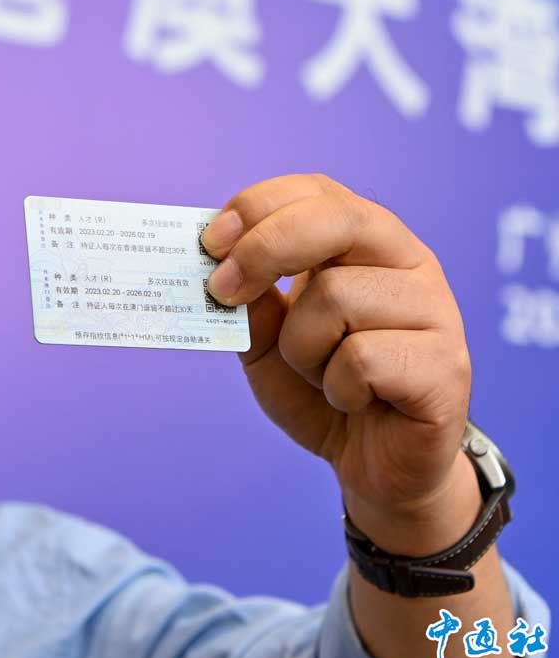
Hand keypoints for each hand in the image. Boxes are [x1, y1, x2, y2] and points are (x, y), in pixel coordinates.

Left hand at [201, 174, 474, 549]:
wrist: (375, 465)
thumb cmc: (322, 388)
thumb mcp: (267, 342)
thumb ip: (247, 302)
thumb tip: (213, 267)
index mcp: (365, 242)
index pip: (316, 192)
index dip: (259, 207)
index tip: (210, 242)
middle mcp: (408, 261)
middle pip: (335, 221)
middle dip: (265, 250)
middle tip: (222, 290)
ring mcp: (435, 309)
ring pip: (336, 298)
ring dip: (302, 349)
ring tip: (322, 374)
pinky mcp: (446, 365)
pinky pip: (362, 359)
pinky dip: (337, 388)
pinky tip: (356, 400)